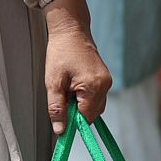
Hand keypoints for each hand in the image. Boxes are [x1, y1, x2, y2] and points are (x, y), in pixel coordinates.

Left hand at [41, 0, 112, 132]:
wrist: (70, 30)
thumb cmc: (61, 52)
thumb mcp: (53, 82)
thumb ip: (57, 108)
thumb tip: (61, 131)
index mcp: (94, 86)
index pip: (86, 118)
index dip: (73, 122)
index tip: (61, 121)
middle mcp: (105, 85)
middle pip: (92, 114)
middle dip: (76, 112)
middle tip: (61, 97)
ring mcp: (107, 81)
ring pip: (94, 106)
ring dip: (80, 105)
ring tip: (67, 88)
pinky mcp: (104, 78)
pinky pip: (96, 97)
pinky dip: (84, 98)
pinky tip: (73, 86)